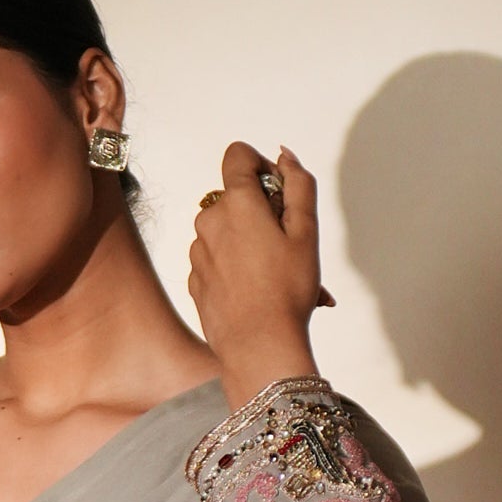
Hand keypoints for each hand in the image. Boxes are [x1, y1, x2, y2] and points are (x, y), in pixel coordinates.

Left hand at [187, 141, 334, 403]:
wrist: (258, 346)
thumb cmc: (286, 291)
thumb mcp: (306, 231)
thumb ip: (299, 184)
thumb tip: (284, 156)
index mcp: (236, 203)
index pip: (237, 155)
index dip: (260, 164)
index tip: (278, 190)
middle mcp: (209, 221)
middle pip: (235, 198)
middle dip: (262, 212)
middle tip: (288, 245)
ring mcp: (198, 252)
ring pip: (227, 232)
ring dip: (251, 243)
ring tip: (280, 275)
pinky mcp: (195, 279)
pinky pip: (217, 260)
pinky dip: (237, 267)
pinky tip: (259, 291)